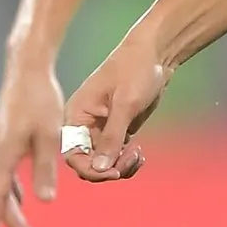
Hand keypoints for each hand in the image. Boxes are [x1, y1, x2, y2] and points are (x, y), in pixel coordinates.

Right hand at [0, 54, 67, 226]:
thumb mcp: (49, 136)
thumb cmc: (41, 101)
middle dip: (10, 219)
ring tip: (23, 225)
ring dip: (11, 205)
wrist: (26, 70)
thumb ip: (45, 169)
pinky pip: (3, 171)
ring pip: (0, 184)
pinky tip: (20, 195)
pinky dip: (11, 188)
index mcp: (3, 155)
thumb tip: (46, 201)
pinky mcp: (1, 138)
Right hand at [62, 37, 169, 183]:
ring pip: (103, 163)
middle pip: (87, 163)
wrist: (155, 54)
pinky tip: (139, 154)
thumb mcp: (124, 104)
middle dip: (108, 168)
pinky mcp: (117, 131)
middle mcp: (84, 125)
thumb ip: (112, 137)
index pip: (72, 153)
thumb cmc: (134, 70)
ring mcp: (101, 129)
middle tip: (131, 159)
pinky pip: (115, 156)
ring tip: (137, 156)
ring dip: (120, 167)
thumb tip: (99, 169)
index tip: (112, 171)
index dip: (89, 168)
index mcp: (76, 115)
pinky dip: (126, 161)